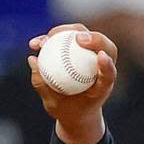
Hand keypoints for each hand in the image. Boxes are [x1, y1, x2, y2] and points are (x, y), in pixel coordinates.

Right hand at [27, 24, 118, 143]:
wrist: (76, 112)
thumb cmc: (68, 111)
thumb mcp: (54, 105)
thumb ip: (44, 86)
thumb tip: (33, 60)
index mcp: (101, 88)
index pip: (109, 74)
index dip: (107, 64)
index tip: (101, 57)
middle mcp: (100, 69)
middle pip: (105, 47)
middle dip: (95, 38)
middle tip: (77, 38)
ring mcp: (92, 58)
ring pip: (86, 36)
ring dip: (67, 32)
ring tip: (46, 39)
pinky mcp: (80, 51)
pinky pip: (68, 38)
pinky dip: (53, 38)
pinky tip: (36, 44)